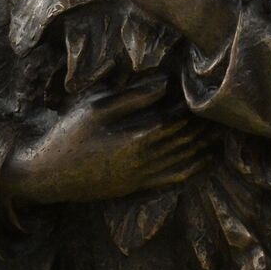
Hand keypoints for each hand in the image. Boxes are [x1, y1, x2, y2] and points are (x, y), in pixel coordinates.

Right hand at [2, 77, 217, 205]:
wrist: (46, 176)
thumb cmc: (68, 135)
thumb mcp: (96, 108)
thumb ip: (133, 96)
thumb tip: (164, 82)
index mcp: (136, 138)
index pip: (177, 120)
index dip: (193, 107)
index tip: (206, 93)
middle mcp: (144, 161)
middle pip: (185, 140)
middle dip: (205, 126)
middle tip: (224, 112)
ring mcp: (141, 177)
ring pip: (184, 160)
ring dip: (205, 146)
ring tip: (223, 132)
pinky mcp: (136, 187)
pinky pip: (173, 179)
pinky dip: (193, 169)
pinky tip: (206, 161)